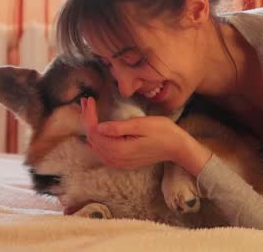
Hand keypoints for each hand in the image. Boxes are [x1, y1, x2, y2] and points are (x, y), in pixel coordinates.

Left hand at [80, 97, 211, 173]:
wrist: (176, 148)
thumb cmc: (162, 132)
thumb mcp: (141, 125)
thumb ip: (119, 127)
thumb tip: (99, 127)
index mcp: (119, 149)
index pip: (95, 131)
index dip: (89, 115)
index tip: (89, 99)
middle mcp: (115, 159)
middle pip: (92, 138)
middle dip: (87, 119)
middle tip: (85, 101)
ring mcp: (119, 163)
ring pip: (95, 146)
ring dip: (90, 129)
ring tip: (87, 111)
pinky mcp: (122, 162)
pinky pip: (102, 152)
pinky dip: (96, 140)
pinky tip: (95, 132)